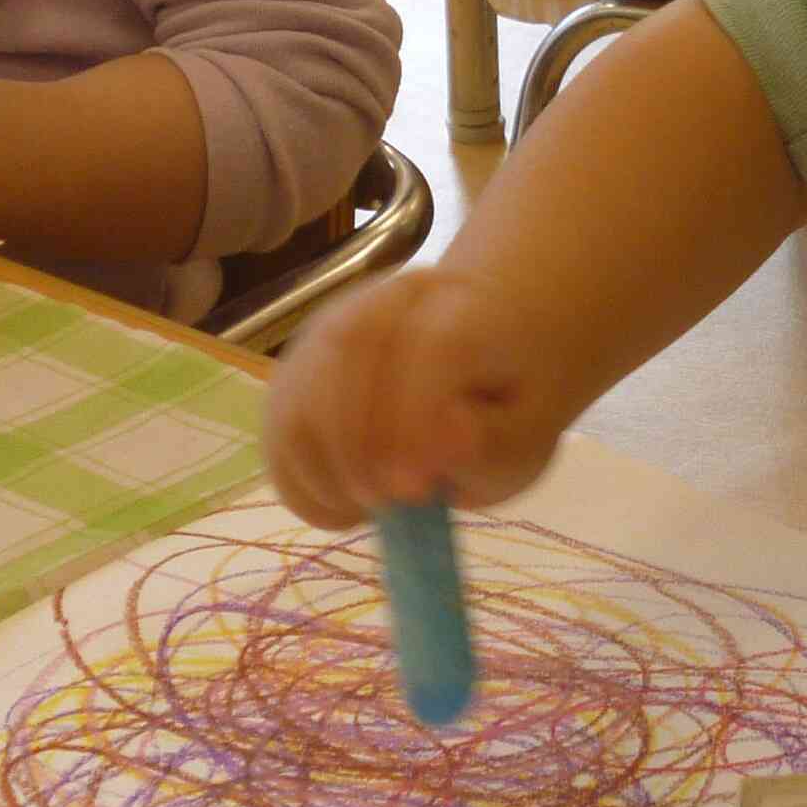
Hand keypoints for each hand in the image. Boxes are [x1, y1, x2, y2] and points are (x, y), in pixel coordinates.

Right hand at [262, 267, 565, 528]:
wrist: (480, 355)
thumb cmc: (507, 400)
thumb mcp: (529, 435)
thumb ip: (494, 443)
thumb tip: (443, 444)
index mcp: (464, 306)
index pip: (430, 343)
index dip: (413, 415)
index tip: (415, 489)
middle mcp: (389, 299)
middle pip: (348, 352)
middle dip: (358, 447)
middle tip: (390, 506)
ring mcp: (332, 328)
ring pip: (299, 393)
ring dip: (327, 472)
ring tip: (375, 507)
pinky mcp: (296, 369)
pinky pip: (277, 431)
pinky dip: (302, 484)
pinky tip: (346, 505)